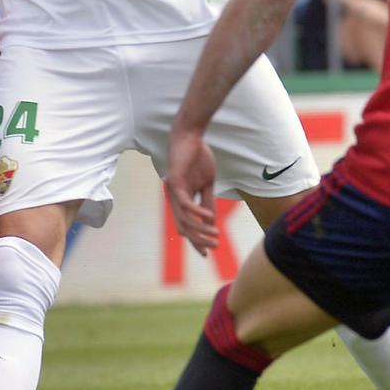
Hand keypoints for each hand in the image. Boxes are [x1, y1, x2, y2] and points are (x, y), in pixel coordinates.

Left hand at [164, 125, 219, 254]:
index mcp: (181, 200)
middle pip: (184, 228)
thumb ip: (208, 202)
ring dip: (201, 229)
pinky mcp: (175, 182)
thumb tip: (212, 221)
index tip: (208, 253)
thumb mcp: (207, 184)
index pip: (187, 226)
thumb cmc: (198, 158)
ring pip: (184, 219)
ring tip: (216, 234)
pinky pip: (185, 203)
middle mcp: (174, 199)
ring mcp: (173, 192)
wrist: (190, 137)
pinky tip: (209, 217)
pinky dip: (197, 212)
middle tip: (214, 246)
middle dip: (199, 240)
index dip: (196, 241)